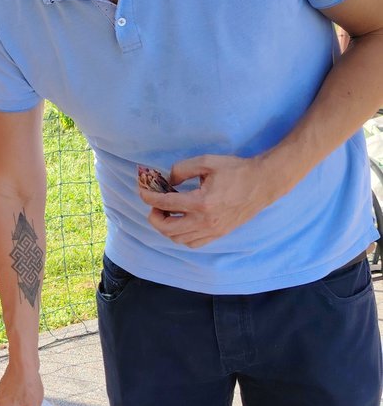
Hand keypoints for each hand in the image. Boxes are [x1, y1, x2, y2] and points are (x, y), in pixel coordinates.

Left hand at [137, 153, 277, 247]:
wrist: (263, 183)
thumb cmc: (236, 170)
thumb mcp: (206, 161)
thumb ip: (181, 169)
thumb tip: (167, 181)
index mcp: (201, 202)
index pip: (166, 203)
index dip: (149, 197)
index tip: (142, 191)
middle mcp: (206, 221)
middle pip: (168, 228)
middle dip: (154, 217)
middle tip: (154, 205)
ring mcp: (213, 230)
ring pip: (179, 239)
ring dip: (166, 228)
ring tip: (167, 213)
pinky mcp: (219, 234)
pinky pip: (193, 243)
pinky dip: (181, 236)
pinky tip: (181, 222)